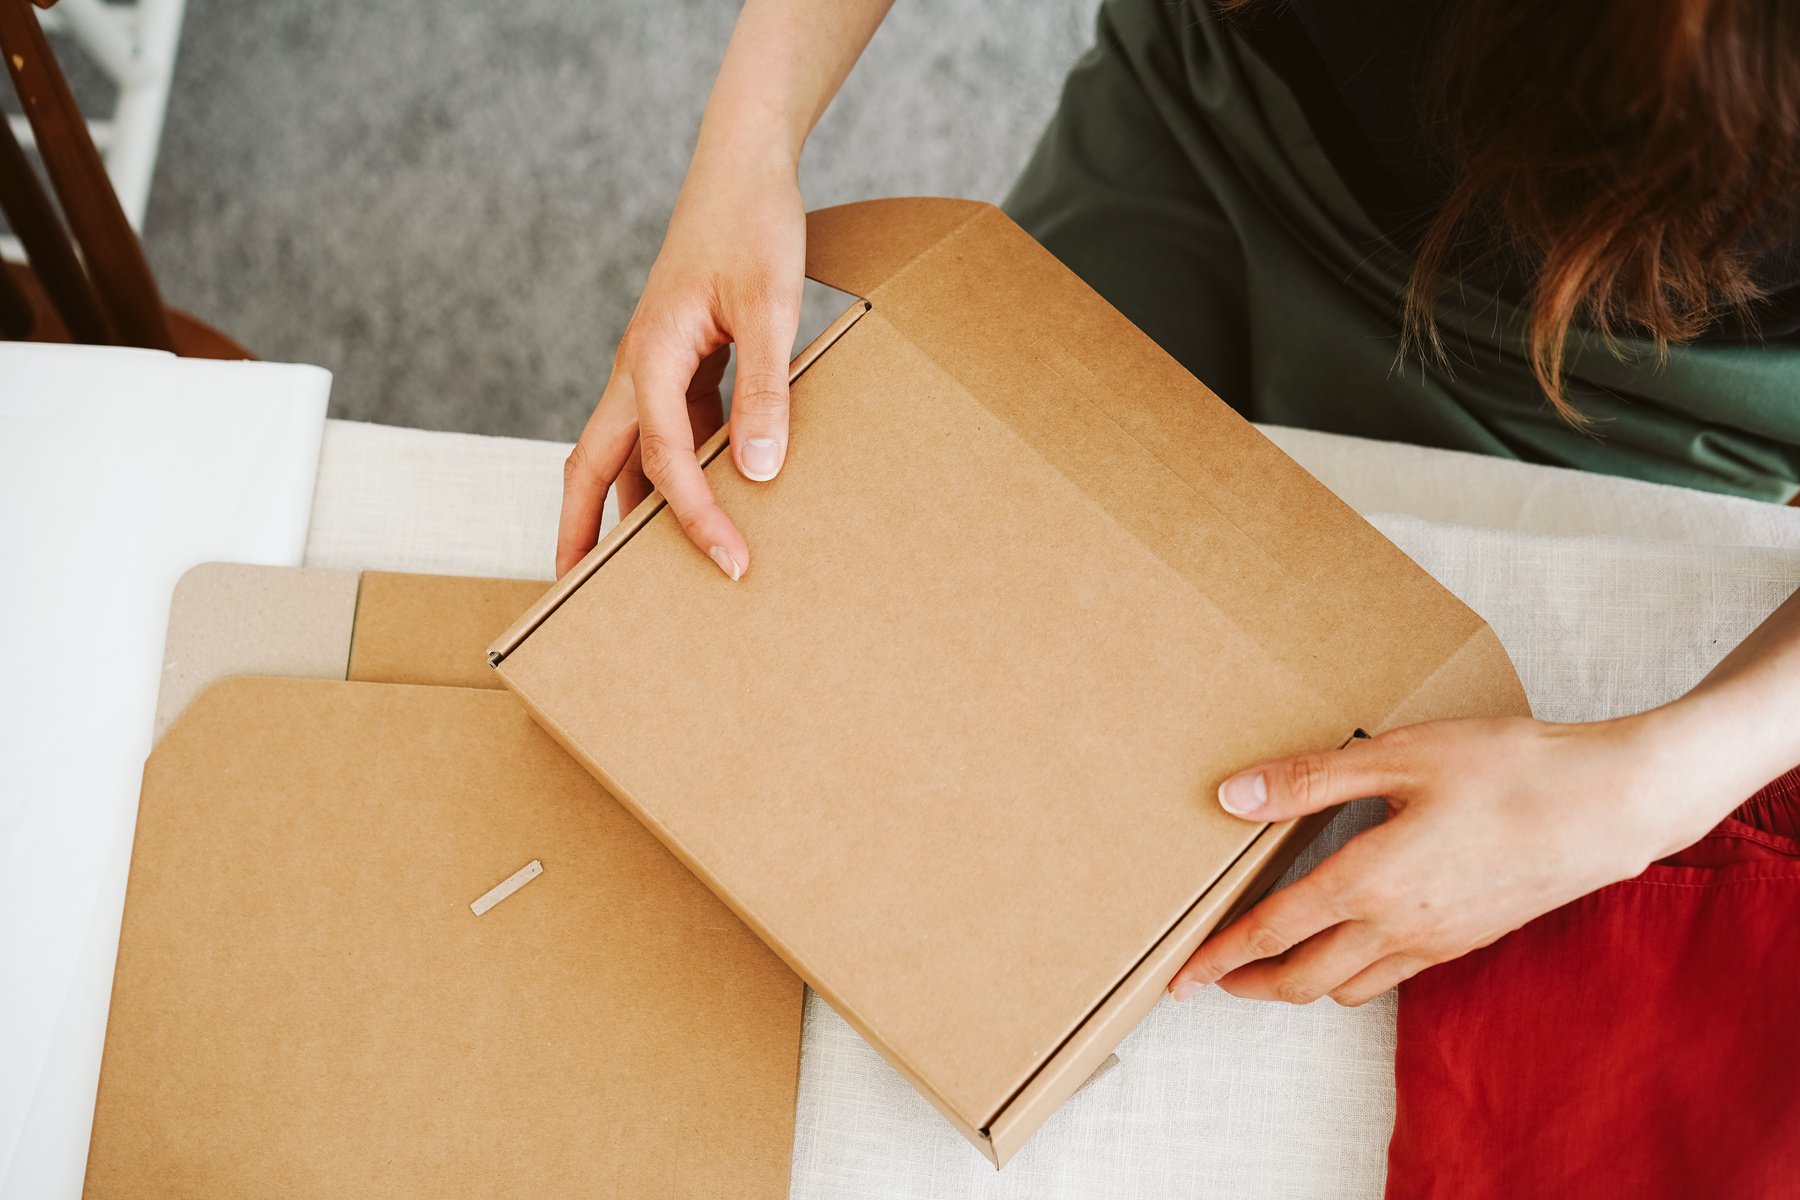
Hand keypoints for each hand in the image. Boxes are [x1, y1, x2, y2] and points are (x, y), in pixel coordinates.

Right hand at [556, 144, 804, 578]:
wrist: (742, 170)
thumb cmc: (753, 228)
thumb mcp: (770, 308)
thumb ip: (765, 390)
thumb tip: (757, 472)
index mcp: (651, 356)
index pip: (663, 457)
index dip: (694, 514)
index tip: (731, 561)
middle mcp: (638, 369)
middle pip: (592, 467)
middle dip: (579, 533)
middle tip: (575, 596)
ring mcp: (654, 368)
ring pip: (624, 453)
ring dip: (627, 508)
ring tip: (639, 570)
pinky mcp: (679, 364)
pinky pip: (666, 433)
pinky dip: (675, 473)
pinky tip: (709, 501)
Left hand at [1169, 711, 1731, 1006]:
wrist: (1611, 806)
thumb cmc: (1508, 770)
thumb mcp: (1399, 757)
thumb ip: (1309, 780)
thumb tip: (1232, 795)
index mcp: (1368, 882)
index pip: (1271, 933)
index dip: (1218, 956)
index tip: (1181, 976)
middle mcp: (1396, 926)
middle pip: (1301, 980)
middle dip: (1248, 984)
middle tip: (1210, 977)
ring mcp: (1436, 941)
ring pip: (1347, 988)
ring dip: (1300, 982)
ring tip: (1271, 960)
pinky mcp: (1468, 940)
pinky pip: (1391, 976)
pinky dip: (1352, 972)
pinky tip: (1348, 940)